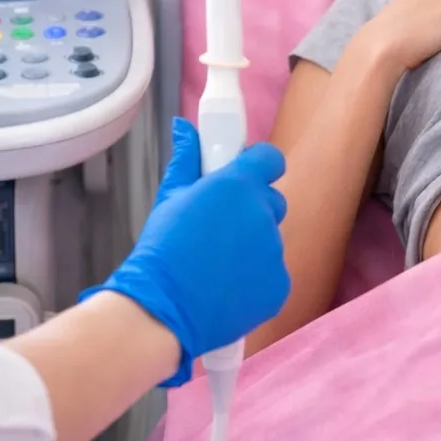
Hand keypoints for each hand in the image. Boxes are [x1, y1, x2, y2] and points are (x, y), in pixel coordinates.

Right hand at [81, 118, 289, 386]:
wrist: (161, 312)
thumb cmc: (161, 251)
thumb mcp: (170, 198)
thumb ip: (188, 159)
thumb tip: (186, 128)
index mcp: (238, 185)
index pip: (270, 159)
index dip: (258, 165)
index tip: (243, 175)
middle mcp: (263, 213)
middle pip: (271, 201)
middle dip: (252, 209)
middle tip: (220, 227)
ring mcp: (274, 250)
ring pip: (270, 239)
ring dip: (251, 246)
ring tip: (215, 264)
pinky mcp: (279, 284)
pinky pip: (273, 273)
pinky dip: (255, 279)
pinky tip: (225, 288)